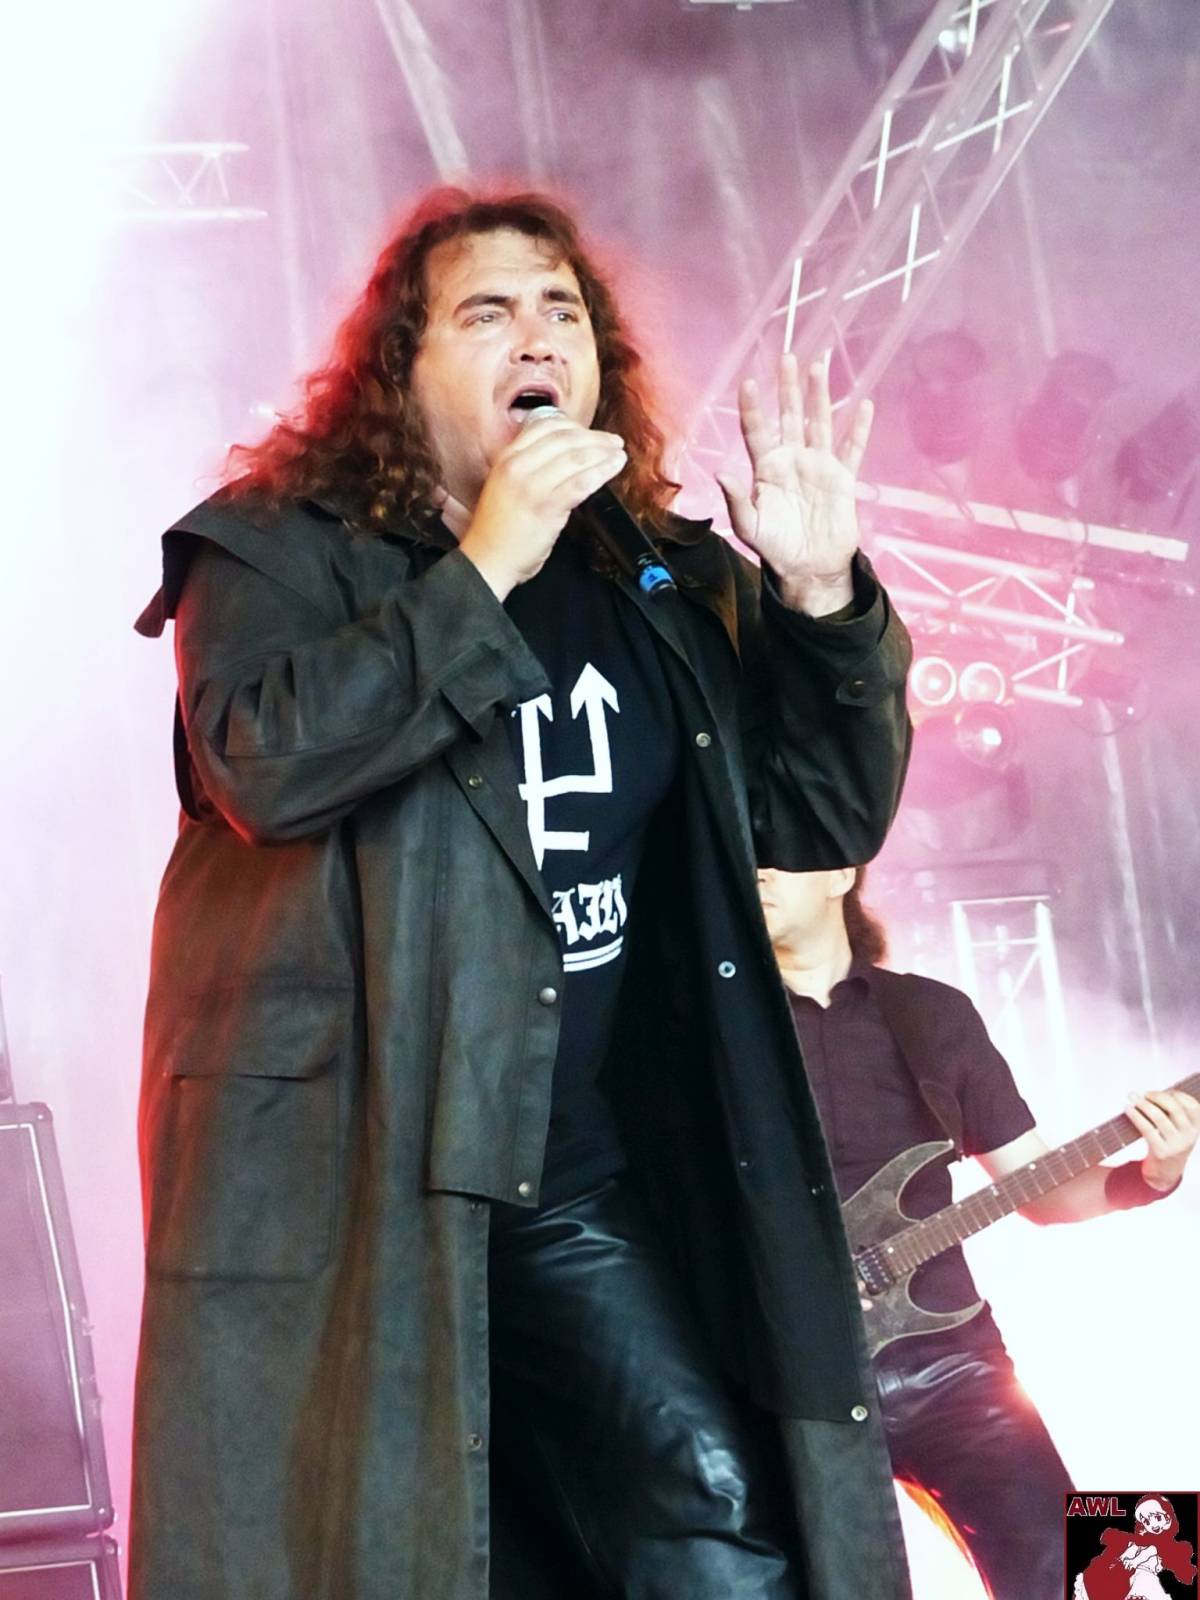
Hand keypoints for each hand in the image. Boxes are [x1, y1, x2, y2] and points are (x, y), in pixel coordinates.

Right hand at [458, 414, 625, 599]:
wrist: (488, 560)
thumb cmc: (498, 529)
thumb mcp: (505, 485)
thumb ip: (527, 466)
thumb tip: (561, 455)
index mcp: (506, 458)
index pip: (544, 426)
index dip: (573, 425)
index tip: (589, 432)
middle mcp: (517, 466)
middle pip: (564, 439)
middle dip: (594, 437)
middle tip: (612, 441)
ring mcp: (532, 486)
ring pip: (576, 458)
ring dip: (603, 453)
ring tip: (618, 453)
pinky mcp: (547, 507)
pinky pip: (581, 482)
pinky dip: (602, 472)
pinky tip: (614, 468)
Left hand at [716, 351, 873, 616]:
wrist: (809, 568)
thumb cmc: (775, 548)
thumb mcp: (750, 528)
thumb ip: (737, 500)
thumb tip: (721, 472)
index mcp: (766, 469)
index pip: (757, 431)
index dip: (752, 408)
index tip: (748, 382)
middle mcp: (792, 460)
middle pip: (789, 416)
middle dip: (787, 388)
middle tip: (787, 357)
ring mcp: (818, 466)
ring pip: (819, 422)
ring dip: (819, 395)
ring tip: (818, 366)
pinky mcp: (842, 478)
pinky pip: (852, 448)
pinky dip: (859, 429)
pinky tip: (864, 404)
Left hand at [1126, 1087, 1199, 1191]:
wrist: (1166, 1173)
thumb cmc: (1170, 1144)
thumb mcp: (1180, 1130)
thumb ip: (1173, 1113)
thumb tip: (1153, 1092)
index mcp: (1196, 1128)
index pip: (1192, 1105)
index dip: (1177, 1094)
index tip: (1165, 1091)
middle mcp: (1189, 1136)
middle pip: (1174, 1108)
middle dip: (1157, 1096)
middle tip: (1143, 1093)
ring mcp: (1175, 1145)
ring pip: (1159, 1117)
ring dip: (1143, 1104)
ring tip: (1132, 1097)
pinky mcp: (1161, 1152)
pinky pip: (1146, 1129)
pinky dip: (1136, 1116)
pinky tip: (1128, 1109)